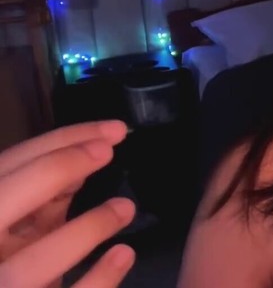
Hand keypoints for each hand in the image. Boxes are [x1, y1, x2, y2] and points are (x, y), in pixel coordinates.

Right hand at [0, 121, 135, 287]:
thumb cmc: (20, 267)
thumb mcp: (23, 231)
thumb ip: (41, 200)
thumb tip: (85, 156)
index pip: (6, 169)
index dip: (56, 144)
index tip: (109, 134)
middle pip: (0, 203)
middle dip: (54, 171)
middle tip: (108, 152)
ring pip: (31, 266)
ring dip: (84, 230)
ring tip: (126, 207)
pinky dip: (98, 280)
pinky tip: (123, 254)